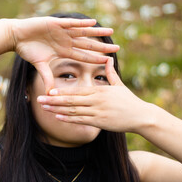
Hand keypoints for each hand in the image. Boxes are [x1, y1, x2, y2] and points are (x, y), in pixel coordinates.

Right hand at [10, 17, 119, 92]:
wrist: (17, 37)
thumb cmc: (28, 50)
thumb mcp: (40, 65)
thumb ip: (47, 77)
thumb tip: (50, 94)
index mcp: (64, 51)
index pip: (83, 56)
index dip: (95, 58)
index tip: (108, 61)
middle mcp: (66, 41)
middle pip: (88, 44)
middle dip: (102, 46)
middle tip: (118, 48)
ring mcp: (62, 31)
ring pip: (83, 32)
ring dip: (97, 32)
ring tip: (110, 32)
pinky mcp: (56, 23)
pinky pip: (71, 23)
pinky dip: (81, 23)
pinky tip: (93, 22)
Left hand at [36, 58, 151, 132]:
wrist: (142, 116)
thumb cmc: (129, 101)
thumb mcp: (119, 85)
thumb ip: (110, 73)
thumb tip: (108, 58)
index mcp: (99, 91)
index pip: (77, 91)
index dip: (62, 91)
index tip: (49, 91)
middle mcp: (96, 100)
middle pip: (71, 101)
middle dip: (53, 101)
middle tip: (39, 100)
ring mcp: (97, 112)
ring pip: (73, 111)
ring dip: (57, 110)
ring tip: (44, 109)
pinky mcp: (100, 123)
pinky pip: (82, 121)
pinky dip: (69, 119)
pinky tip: (58, 117)